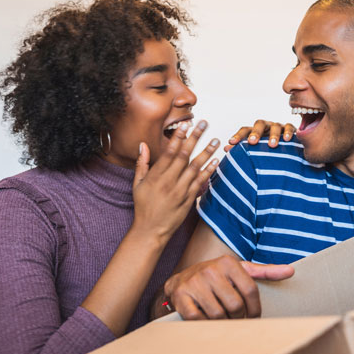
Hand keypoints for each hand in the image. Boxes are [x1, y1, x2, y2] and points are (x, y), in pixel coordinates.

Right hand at [132, 120, 219, 242]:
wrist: (151, 230)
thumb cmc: (143, 206)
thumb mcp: (137, 184)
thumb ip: (142, 163)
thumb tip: (143, 145)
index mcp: (156, 175)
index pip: (169, 151)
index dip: (178, 137)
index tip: (186, 124)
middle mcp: (169, 181)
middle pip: (185, 155)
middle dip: (195, 137)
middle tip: (204, 123)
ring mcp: (180, 191)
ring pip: (196, 167)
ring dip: (207, 152)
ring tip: (216, 140)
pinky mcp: (189, 199)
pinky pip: (200, 182)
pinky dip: (209, 171)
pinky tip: (216, 161)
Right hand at [164, 256, 293, 319]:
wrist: (180, 280)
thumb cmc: (218, 278)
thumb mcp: (240, 271)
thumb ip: (266, 272)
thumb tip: (291, 271)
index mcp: (228, 262)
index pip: (250, 290)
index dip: (255, 309)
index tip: (253, 317)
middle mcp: (210, 270)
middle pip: (235, 306)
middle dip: (238, 317)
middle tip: (236, 319)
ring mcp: (194, 283)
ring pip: (218, 315)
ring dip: (223, 323)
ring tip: (223, 319)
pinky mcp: (181, 297)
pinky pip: (199, 319)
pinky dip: (205, 325)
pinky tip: (206, 320)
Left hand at [225, 119, 295, 151]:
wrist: (286, 152)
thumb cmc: (266, 152)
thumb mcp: (254, 151)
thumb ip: (241, 149)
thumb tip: (226, 148)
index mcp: (255, 131)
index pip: (245, 130)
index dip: (238, 136)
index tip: (231, 143)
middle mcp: (265, 127)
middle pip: (259, 124)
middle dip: (255, 133)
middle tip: (252, 142)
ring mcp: (278, 127)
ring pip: (275, 126)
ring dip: (273, 135)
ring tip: (272, 145)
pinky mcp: (290, 129)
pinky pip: (289, 127)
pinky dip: (288, 132)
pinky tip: (286, 139)